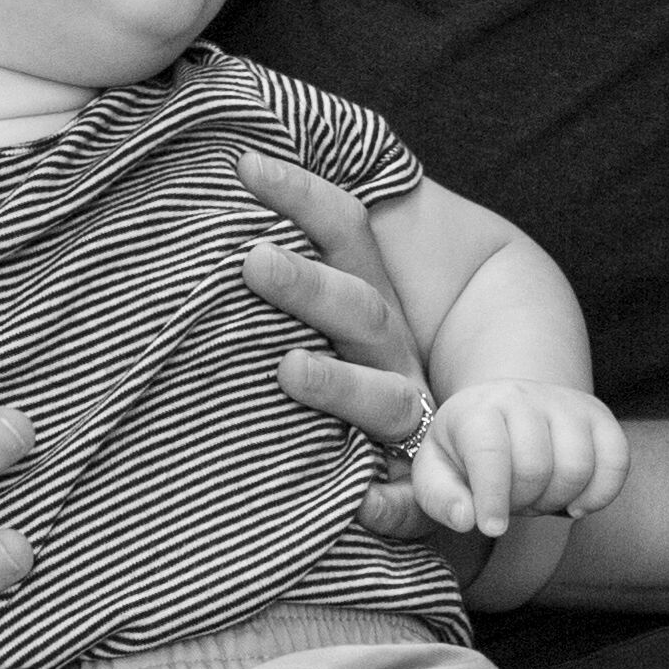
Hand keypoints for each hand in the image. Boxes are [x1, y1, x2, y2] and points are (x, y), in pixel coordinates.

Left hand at [232, 151, 434, 541]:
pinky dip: (393, 507)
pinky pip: (411, 505)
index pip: (347, 237)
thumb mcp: (339, 322)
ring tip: (289, 369)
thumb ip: (290, 272)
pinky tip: (364, 506)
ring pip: (387, 403)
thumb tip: (216, 200)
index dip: (302, 197)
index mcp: (375, 311)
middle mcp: (396, 361)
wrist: (452, 485)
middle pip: (361, 313)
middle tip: (249, 260)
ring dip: (341, 387)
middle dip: (309, 287)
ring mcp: (412, 427)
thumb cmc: (360, 388)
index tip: (243, 162)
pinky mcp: (417, 495)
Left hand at [412, 379, 627, 539]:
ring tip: (538, 498)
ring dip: (558, 500)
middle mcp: (522, 397)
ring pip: (577, 466)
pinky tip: (576, 504)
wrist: (500, 413)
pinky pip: (617, 460)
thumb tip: (467, 519)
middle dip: (523, 502)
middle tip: (513, 504)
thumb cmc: (463, 452)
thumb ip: (440, 498)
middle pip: (536, 467)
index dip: (493, 497)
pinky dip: (601, 494)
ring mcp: (565, 403)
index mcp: (477, 410)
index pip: (491, 453)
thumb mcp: (435, 473)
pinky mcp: (599, 415)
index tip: (492, 528)